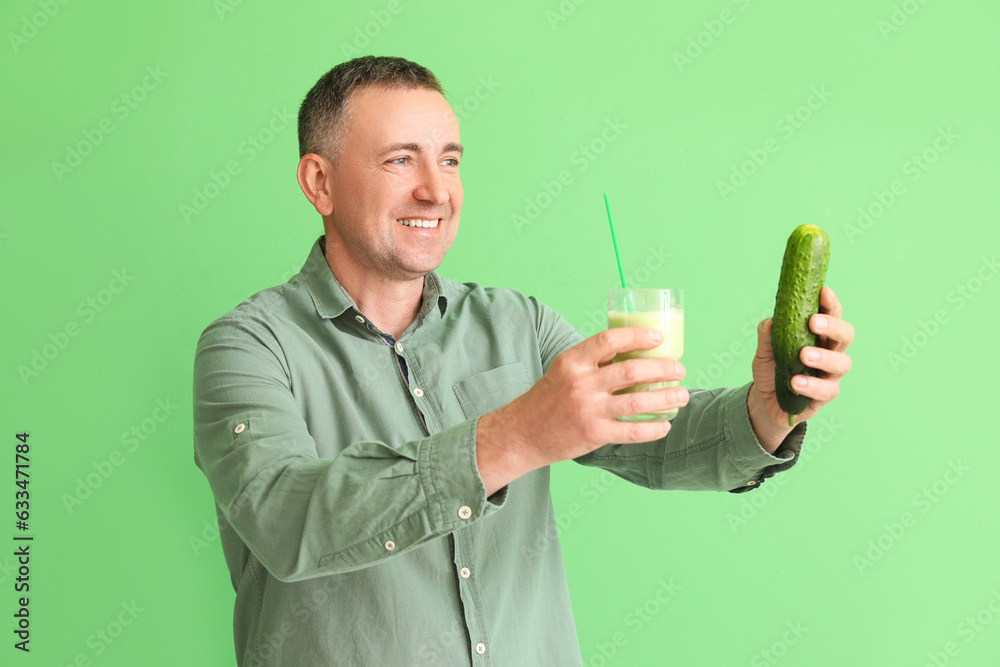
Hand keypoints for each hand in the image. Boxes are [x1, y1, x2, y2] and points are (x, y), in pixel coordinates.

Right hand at [476, 327, 687, 494]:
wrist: (523, 433)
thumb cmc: (548, 399)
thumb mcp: (564, 370)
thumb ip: (593, 361)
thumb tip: (631, 350)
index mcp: (573, 361)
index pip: (609, 340)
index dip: (637, 336)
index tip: (658, 337)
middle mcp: (580, 384)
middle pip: (631, 371)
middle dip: (662, 369)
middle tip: (679, 370)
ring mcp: (588, 410)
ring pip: (637, 403)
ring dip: (666, 398)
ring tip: (682, 395)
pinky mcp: (593, 434)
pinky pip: (632, 432)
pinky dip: (653, 428)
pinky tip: (665, 425)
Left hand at [749, 286, 854, 449]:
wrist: (765, 400)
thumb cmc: (772, 368)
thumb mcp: (764, 350)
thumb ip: (767, 335)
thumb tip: (770, 321)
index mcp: (819, 335)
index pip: (832, 314)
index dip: (831, 303)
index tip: (823, 292)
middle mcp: (831, 352)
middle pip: (845, 335)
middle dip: (832, 326)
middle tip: (813, 323)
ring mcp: (831, 375)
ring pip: (842, 363)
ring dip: (824, 357)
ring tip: (804, 356)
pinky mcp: (825, 396)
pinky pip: (827, 390)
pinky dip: (812, 385)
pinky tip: (795, 383)